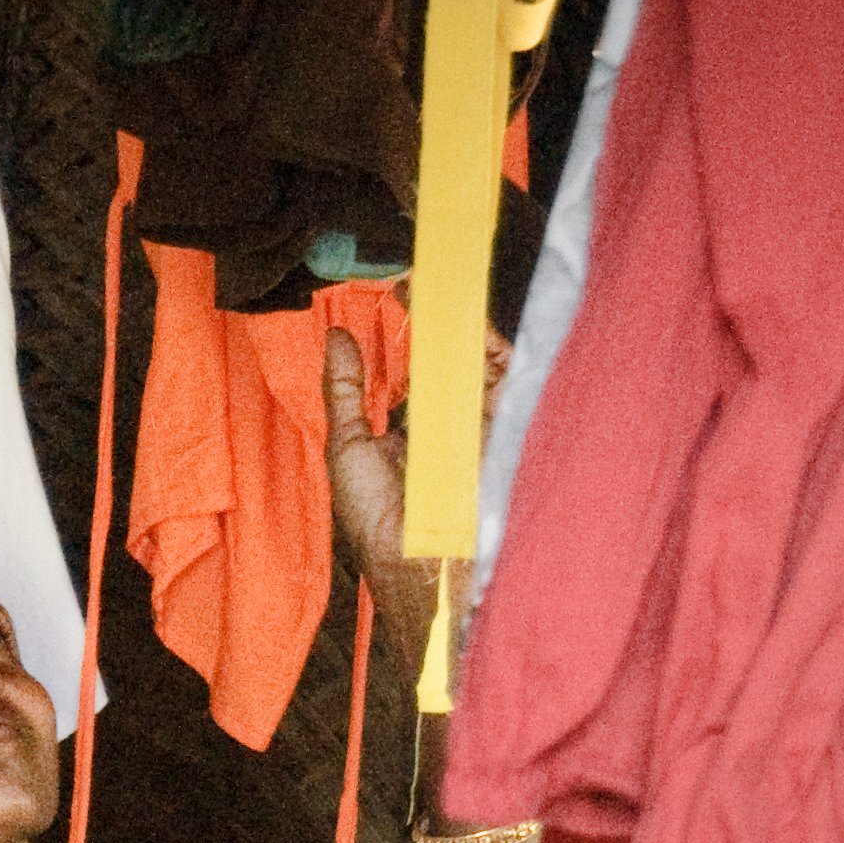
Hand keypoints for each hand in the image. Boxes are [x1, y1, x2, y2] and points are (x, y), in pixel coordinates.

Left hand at [323, 322, 510, 683]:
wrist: (422, 564)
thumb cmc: (378, 522)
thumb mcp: (347, 447)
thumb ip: (345, 390)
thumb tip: (335, 334)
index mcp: (413, 433)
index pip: (418, 368)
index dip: (410, 329)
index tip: (395, 291)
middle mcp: (449, 428)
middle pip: (453, 357)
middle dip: (441, 314)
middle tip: (420, 279)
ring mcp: (480, 428)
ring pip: (482, 361)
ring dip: (463, 323)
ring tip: (442, 290)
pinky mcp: (507, 430)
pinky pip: (508, 378)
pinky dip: (494, 347)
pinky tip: (471, 324)